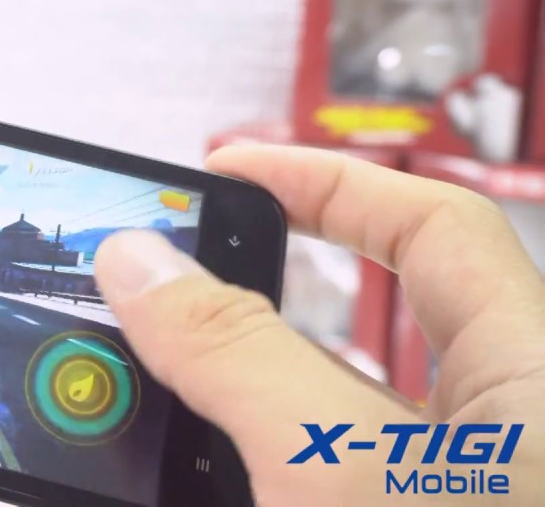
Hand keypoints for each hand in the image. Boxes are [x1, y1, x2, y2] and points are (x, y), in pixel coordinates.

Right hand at [95, 145, 544, 505]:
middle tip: (160, 293)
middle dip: (250, 307)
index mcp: (531, 375)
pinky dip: (238, 475)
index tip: (227, 171)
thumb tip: (140, 263)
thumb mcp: (340, 464)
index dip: (328, 182)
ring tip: (149, 395)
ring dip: (229, 407)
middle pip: (359, 328)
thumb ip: (240, 355)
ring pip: (322, 420)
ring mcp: (443, 491)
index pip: (434, 226)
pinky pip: (307, 484)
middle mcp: (499, 438)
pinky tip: (184, 478)